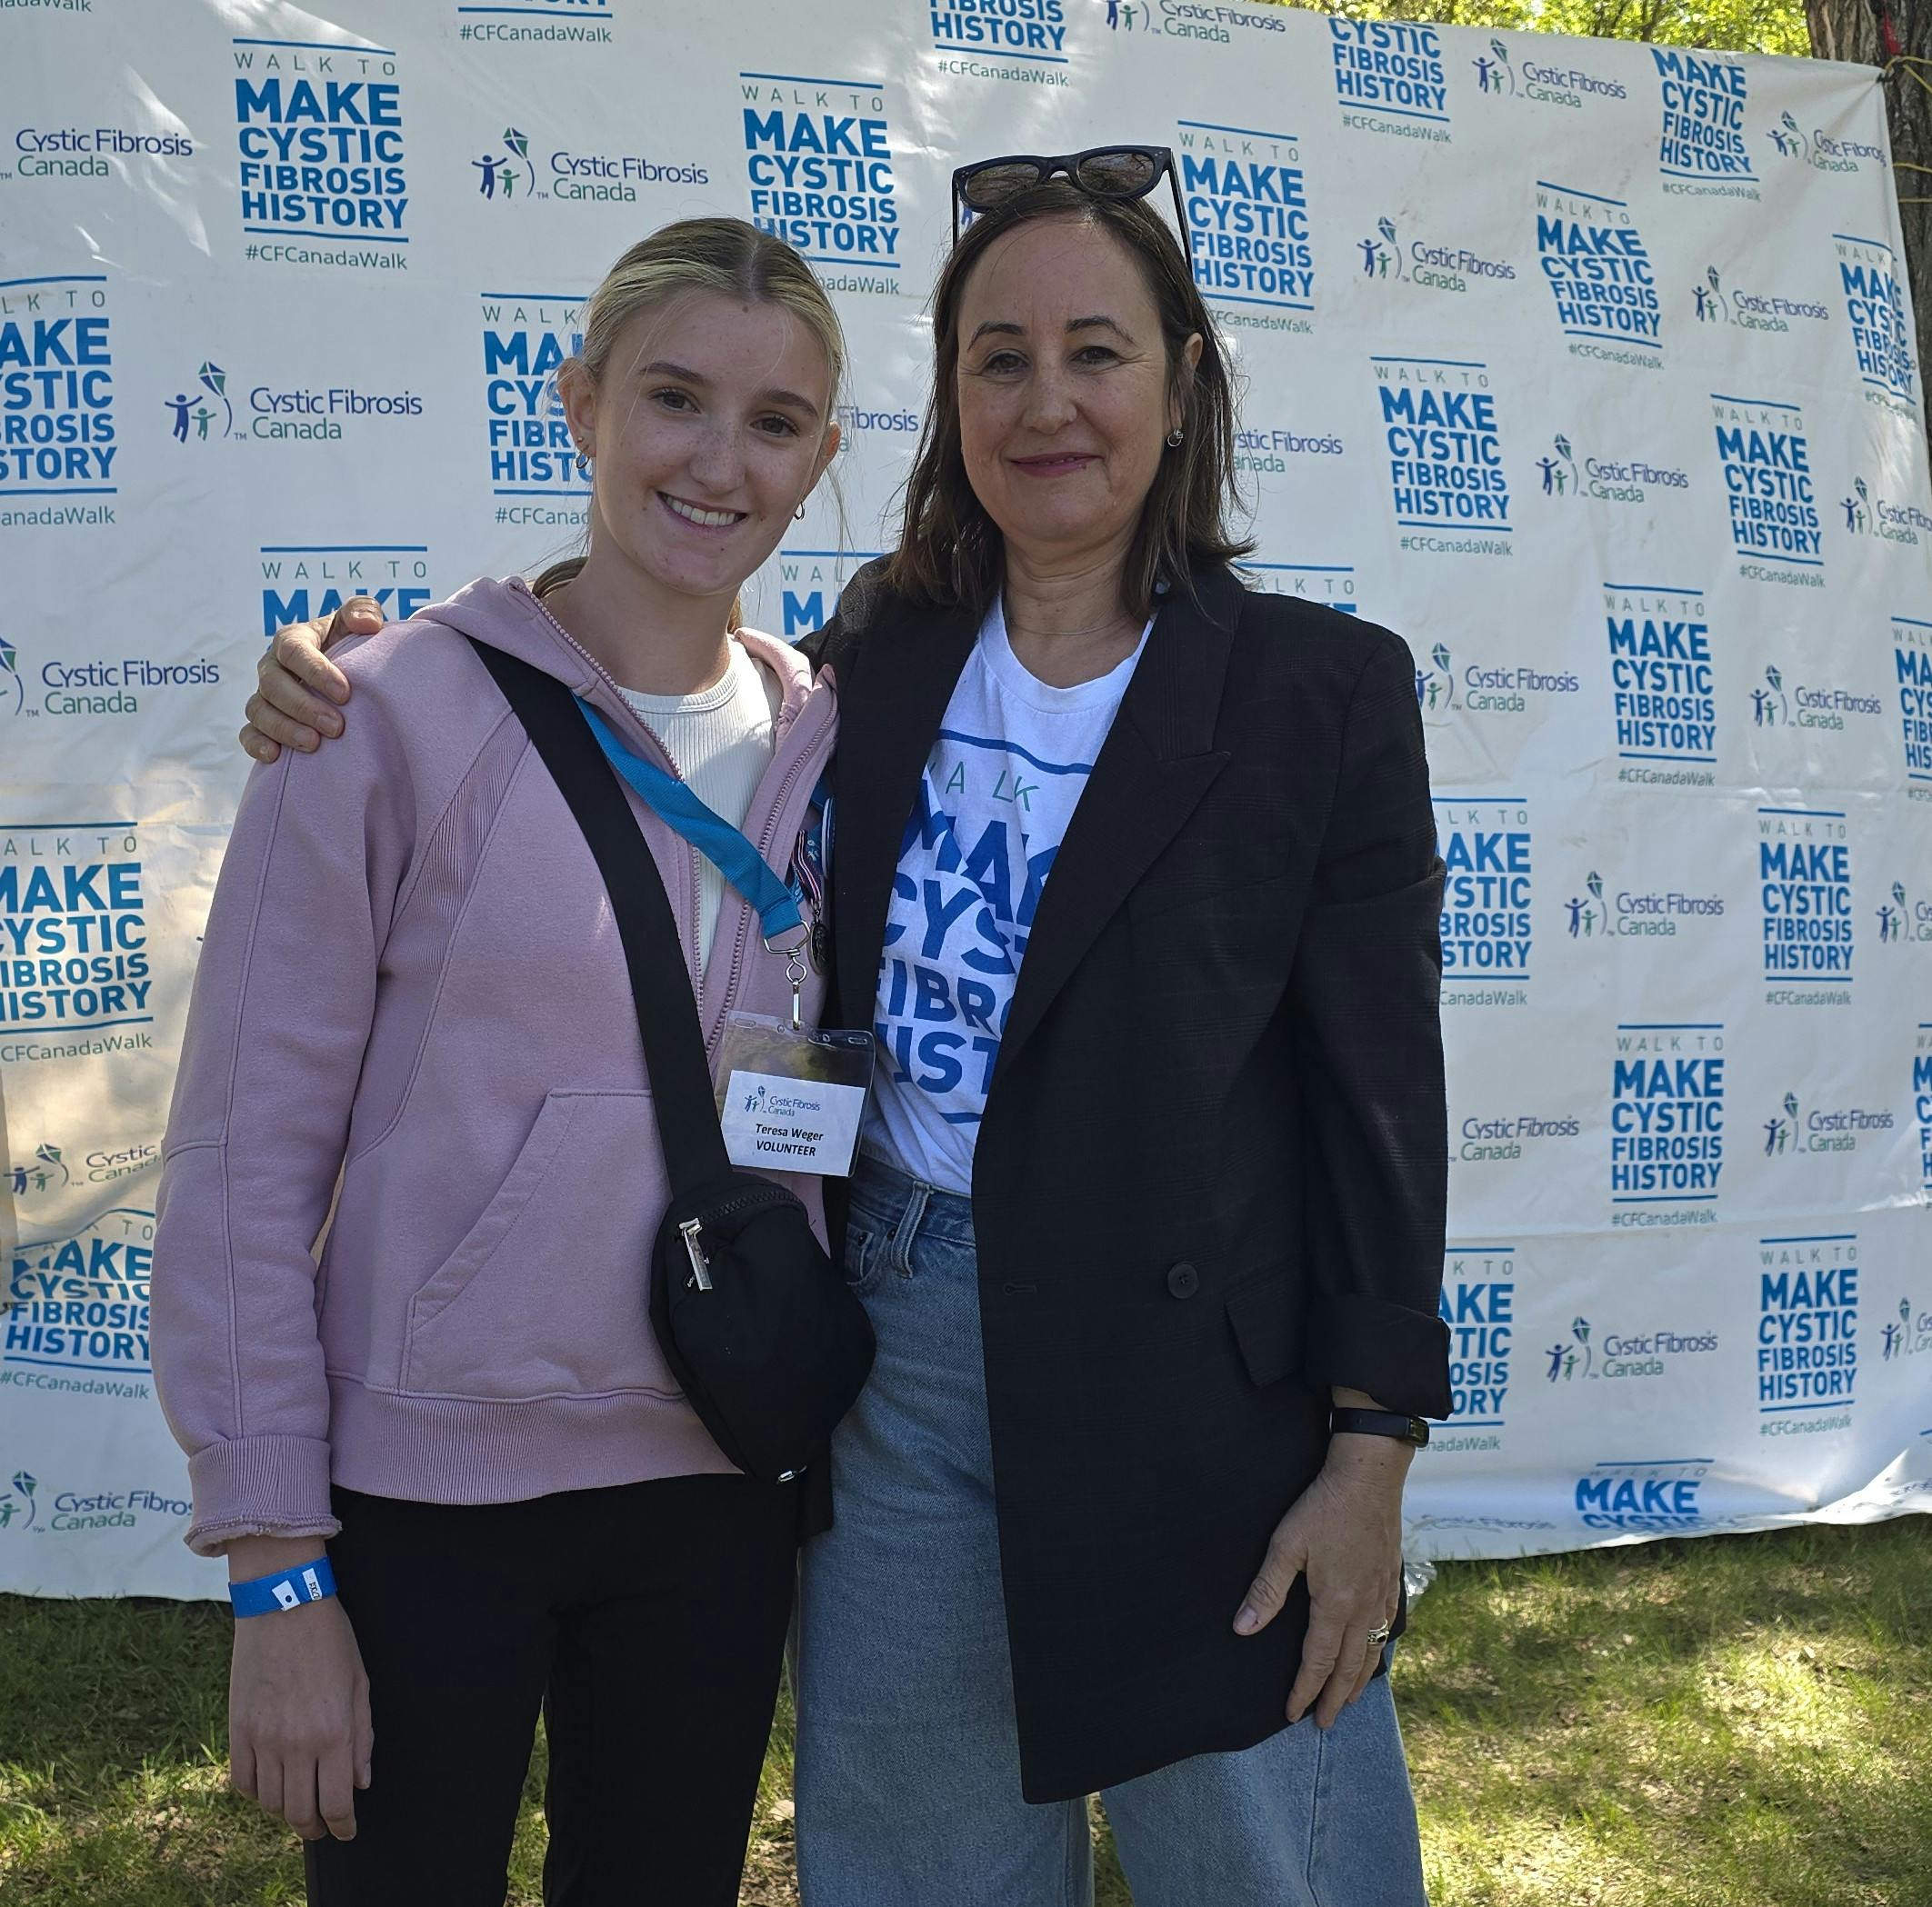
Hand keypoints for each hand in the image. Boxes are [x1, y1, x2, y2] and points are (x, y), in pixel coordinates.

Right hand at [228, 1560, 372, 1839]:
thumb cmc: (330, 1641)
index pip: (337, 1803)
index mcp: (333, 1733)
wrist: (282, 1606)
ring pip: (270, 1803)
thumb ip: (362, 1737)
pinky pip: (242, 1782)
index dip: (343, 1826)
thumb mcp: (360, 1683)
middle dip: (314, 1827)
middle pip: (300, 1812)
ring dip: (285, 1812)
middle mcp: (296, 1745)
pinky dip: (256, 1794)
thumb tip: (361, 1781)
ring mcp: (262, 1739)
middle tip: (322, 1825)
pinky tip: (269, 1786)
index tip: (346, 1831)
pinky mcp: (237, 1731)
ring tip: (298, 1805)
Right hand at [241, 597, 379, 762]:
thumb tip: (367, 623)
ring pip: (259, 711)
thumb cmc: (348, 644)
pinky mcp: (261, 722)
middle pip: (273, 685)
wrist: (344, 673)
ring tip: (314, 744)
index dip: (316, 672)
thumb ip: (362, 611)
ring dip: (284, 729)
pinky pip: (248, 733)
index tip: (345, 693)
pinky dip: (256, 744)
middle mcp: (272, 667)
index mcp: (293, 640)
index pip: (293, 651)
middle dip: (303, 707)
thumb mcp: (356, 622)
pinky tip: (275, 756)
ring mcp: (264, 696)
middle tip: (336, 727)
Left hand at [1232, 1438, 1406, 1729]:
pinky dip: (1377, 1649)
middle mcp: (1364, 1607)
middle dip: (1334, 1697)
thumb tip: (1243, 1628)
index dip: (1304, 1690)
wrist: (1369, 1476)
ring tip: (1347, 1699)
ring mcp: (1382, 1594)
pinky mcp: (1391, 1578)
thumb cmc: (1324, 1507)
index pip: (1318, 1660)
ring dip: (1358, 1679)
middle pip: (1349, 1665)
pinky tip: (1372, 1651)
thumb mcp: (1287, 1545)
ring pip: (1371, 1650)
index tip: (1293, 1714)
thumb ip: (1267, 1589)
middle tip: (1324, 1723)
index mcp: (1336, 1603)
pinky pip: (1386, 1627)